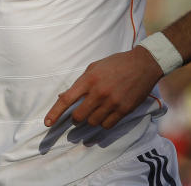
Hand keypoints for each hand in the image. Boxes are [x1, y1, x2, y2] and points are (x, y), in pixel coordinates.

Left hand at [44, 47, 162, 129]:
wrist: (143, 64)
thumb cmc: (116, 64)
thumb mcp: (94, 67)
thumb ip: (80, 83)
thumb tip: (63, 96)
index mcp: (89, 80)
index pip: (66, 99)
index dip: (55, 113)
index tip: (47, 123)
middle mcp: (99, 92)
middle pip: (79, 116)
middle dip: (76, 118)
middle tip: (78, 114)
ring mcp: (112, 102)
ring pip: (93, 122)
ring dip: (90, 120)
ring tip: (96, 111)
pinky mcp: (124, 110)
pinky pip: (107, 125)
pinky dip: (103, 123)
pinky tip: (106, 115)